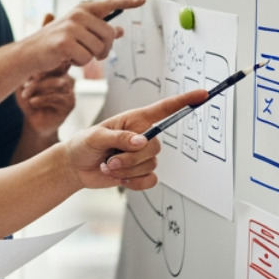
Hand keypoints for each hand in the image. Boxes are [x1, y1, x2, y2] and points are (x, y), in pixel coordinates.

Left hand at [16, 64, 75, 141]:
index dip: (43, 65)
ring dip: (39, 88)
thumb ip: (27, 76)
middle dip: (38, 79)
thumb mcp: (24, 87)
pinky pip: (58, 97)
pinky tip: (33, 102)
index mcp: (56, 72)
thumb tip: (29, 66)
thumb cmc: (29, 102)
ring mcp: (70, 92)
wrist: (34, 123)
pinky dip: (43, 99)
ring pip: (58, 83)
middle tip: (24, 86)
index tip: (28, 72)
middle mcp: (66, 79)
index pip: (54, 62)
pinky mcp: (70, 104)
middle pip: (56, 72)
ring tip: (26, 95)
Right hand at [18, 0, 142, 72]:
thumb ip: (99, 31)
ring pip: (98, 49)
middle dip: (104, 49)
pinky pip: (86, 58)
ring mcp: (71, 27)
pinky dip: (79, 63)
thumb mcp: (79, 34)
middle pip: (109, 35)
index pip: (110, 3)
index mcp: (83, 9)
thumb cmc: (56, 44)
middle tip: (92, 54)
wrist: (30, 53)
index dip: (127, 1)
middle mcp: (78, 14)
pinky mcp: (64, 42)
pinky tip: (67, 58)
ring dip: (89, 58)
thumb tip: (121, 30)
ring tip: (74, 54)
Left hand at [59, 88, 206, 190]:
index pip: (165, 109)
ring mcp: (142, 156)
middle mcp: (143, 136)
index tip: (202, 95)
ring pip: (150, 165)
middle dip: (131, 158)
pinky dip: (133, 183)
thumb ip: (118, 137)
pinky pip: (150, 180)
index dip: (184, 102)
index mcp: (135, 120)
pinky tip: (119, 178)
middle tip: (109, 160)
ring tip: (108, 167)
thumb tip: (140, 142)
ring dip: (127, 170)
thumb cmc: (84, 144)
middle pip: (155, 147)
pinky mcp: (140, 173)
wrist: (76, 167)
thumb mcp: (96, 136)